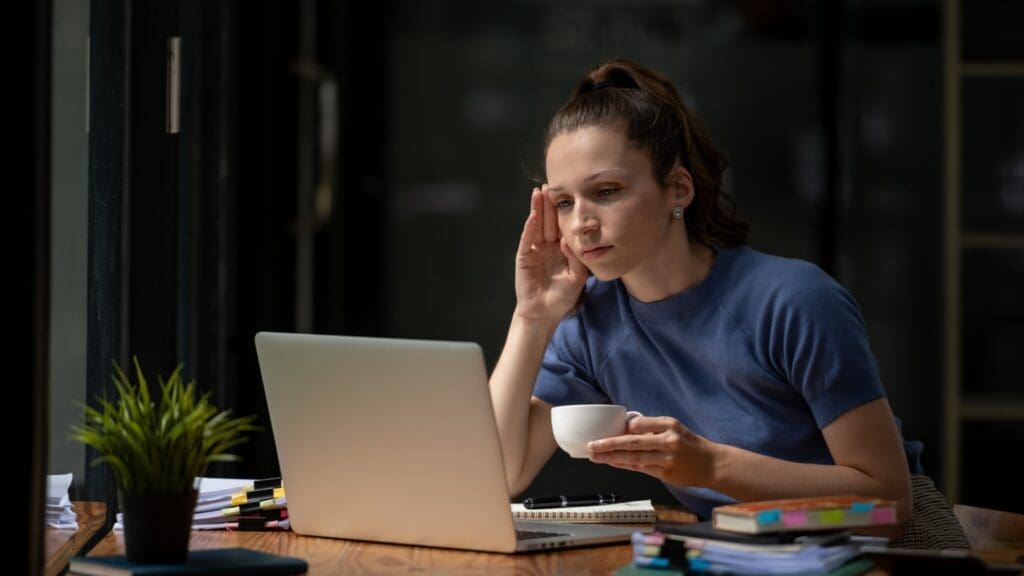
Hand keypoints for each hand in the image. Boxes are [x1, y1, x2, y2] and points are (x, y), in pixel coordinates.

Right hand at [514, 187, 588, 321]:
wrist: (545, 312)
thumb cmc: (562, 296)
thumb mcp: (577, 277)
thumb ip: (576, 258)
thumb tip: (569, 240)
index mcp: (560, 249)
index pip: (561, 225)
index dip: (563, 210)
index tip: (567, 193)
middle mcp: (547, 246)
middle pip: (548, 221)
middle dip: (548, 204)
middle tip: (549, 184)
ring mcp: (534, 251)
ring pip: (536, 226)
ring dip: (537, 209)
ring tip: (538, 193)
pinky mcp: (524, 258)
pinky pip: (527, 240)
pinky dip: (529, 228)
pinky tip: (532, 216)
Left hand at [587, 416, 714, 486]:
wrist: (711, 464)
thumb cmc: (689, 444)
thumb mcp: (674, 427)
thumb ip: (652, 427)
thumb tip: (626, 429)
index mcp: (670, 425)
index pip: (640, 424)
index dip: (623, 429)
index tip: (608, 430)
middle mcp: (668, 441)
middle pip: (633, 443)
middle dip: (609, 444)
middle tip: (592, 445)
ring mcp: (667, 459)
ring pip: (634, 458)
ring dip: (612, 458)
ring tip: (596, 457)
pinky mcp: (666, 474)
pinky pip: (640, 469)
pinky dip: (624, 466)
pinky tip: (612, 463)